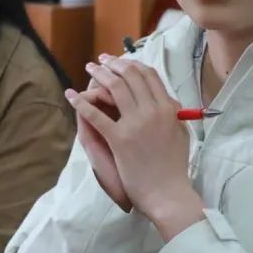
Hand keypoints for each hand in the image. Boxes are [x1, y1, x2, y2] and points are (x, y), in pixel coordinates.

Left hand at [67, 55, 204, 238]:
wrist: (168, 192)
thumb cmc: (174, 167)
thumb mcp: (180, 135)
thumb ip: (174, 115)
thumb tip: (170, 101)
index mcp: (168, 108)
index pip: (148, 75)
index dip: (132, 64)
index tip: (120, 61)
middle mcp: (153, 111)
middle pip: (130, 76)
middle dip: (113, 64)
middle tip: (101, 60)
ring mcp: (136, 124)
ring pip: (114, 88)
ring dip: (99, 74)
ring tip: (89, 68)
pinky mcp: (119, 139)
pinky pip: (96, 115)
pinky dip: (81, 102)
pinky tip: (71, 95)